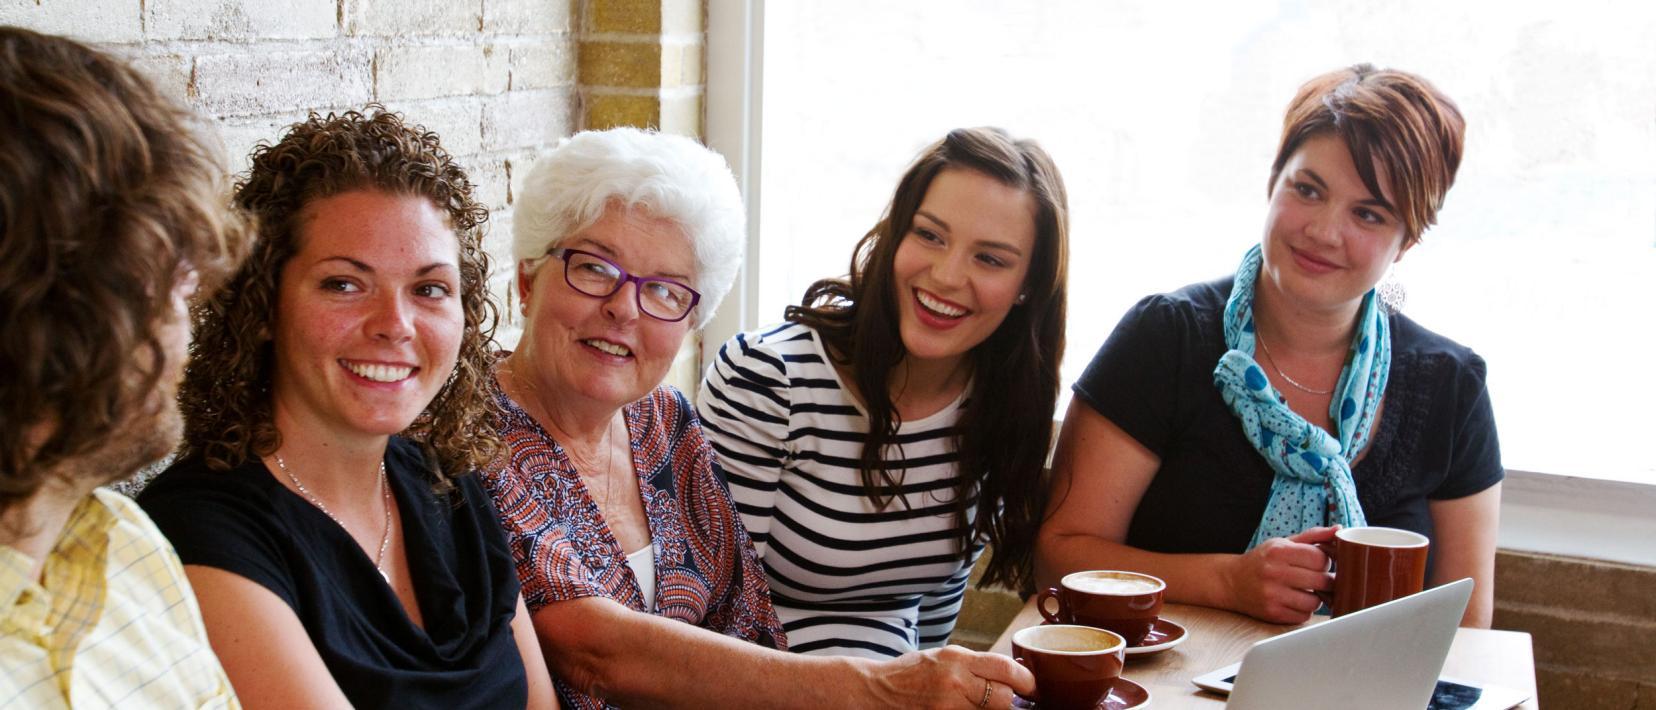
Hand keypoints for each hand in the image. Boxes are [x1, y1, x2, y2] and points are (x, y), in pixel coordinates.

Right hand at [863, 645, 1034, 708]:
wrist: (874, 692)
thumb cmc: (910, 674)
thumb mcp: (942, 657)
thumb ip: (974, 666)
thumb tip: (1010, 675)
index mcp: (957, 659)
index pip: (1006, 668)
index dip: (1026, 680)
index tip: (1032, 687)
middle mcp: (955, 682)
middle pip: (1004, 698)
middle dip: (1010, 702)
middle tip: (1010, 702)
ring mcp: (947, 706)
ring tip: (977, 703)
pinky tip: (965, 709)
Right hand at [1223, 525, 1336, 623]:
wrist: (1231, 581)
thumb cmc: (1263, 560)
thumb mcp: (1283, 543)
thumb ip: (1312, 536)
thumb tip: (1339, 529)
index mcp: (1278, 551)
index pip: (1320, 558)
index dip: (1324, 562)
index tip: (1317, 564)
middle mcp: (1274, 572)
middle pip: (1321, 580)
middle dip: (1324, 580)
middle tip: (1316, 578)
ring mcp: (1272, 594)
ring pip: (1315, 601)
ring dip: (1315, 597)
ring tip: (1305, 590)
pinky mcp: (1273, 612)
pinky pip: (1304, 615)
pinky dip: (1304, 610)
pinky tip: (1294, 601)